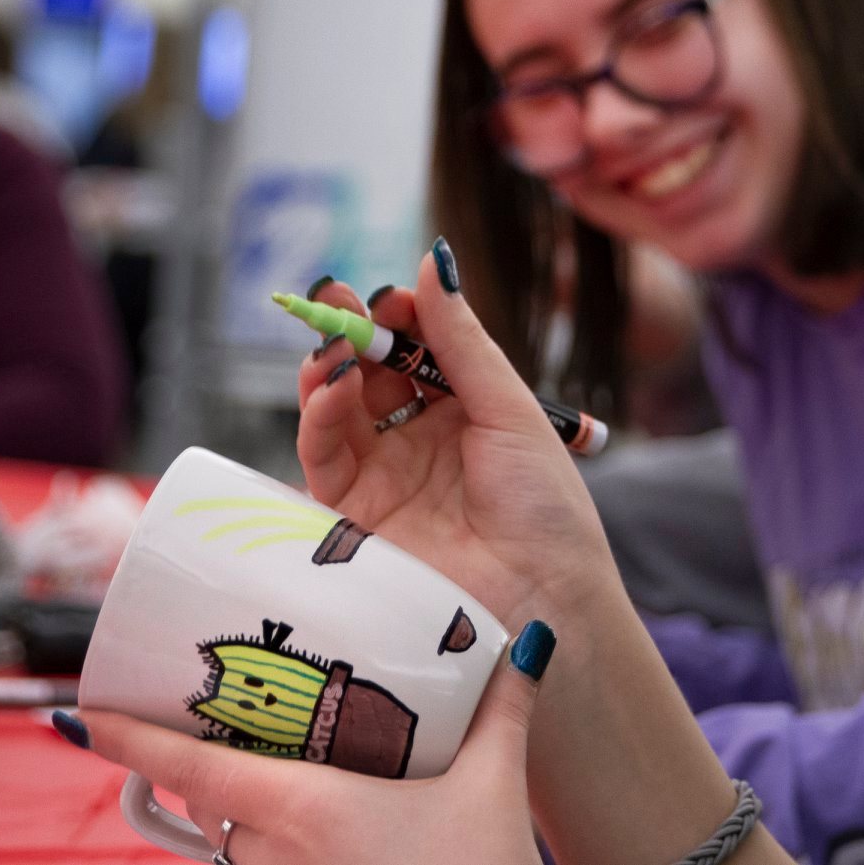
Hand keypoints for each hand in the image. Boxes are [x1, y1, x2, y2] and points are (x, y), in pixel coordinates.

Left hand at [73, 621, 553, 864]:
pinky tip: (331, 843)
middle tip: (232, 719)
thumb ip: (504, 711)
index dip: (129, 740)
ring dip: (253, 817)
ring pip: (237, 846)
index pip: (191, 767)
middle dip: (216, 766)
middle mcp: (276, 859)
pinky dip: (276, 857)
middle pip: (214, 801)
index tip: (80, 714)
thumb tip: (529, 639)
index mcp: (306, 809)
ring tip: (305, 784)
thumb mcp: (494, 790)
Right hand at [296, 243, 616, 625]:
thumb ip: (462, 341)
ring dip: (329, 369)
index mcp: (469, 411)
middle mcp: (423, 440)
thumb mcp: (510, 410)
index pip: (420, 348)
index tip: (391, 295)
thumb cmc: (545, 509)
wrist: (543, 603)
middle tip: (338, 301)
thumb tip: (433, 261)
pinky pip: (323, 456)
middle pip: (372, 373)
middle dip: (353, 334)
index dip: (401, 317)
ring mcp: (387, 477)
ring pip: (338, 410)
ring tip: (333, 345)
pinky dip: (318, 417)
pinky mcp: (356, 517)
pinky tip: (329, 386)